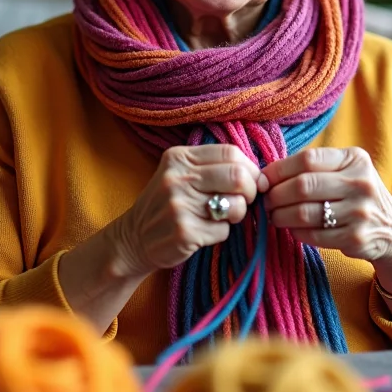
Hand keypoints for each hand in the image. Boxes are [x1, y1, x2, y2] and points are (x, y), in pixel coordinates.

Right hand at [111, 145, 261, 278]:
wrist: (133, 238)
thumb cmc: (166, 204)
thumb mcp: (180, 174)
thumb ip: (212, 167)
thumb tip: (259, 175)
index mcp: (179, 157)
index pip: (231, 152)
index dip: (250, 168)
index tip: (252, 181)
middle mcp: (178, 178)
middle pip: (238, 176)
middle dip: (250, 191)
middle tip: (243, 201)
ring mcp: (179, 206)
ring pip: (235, 205)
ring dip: (237, 214)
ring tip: (222, 217)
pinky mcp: (184, 232)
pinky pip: (224, 231)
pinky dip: (222, 233)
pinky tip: (205, 232)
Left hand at [262, 147, 391, 269]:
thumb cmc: (357, 196)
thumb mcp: (347, 171)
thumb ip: (315, 168)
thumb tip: (266, 174)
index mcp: (355, 159)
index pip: (308, 159)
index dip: (279, 170)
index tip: (263, 179)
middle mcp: (361, 183)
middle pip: (303, 186)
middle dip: (276, 195)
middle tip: (266, 200)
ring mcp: (360, 212)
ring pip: (304, 213)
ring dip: (281, 216)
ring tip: (274, 216)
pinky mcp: (356, 238)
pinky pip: (313, 235)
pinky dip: (296, 232)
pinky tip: (292, 228)